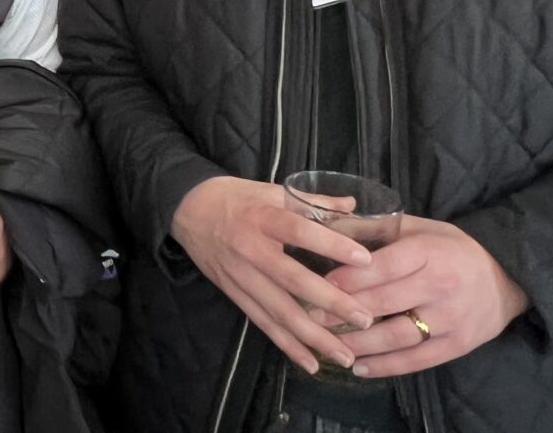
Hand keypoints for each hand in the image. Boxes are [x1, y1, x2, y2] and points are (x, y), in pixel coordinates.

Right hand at [171, 176, 376, 374]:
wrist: (187, 209)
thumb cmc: (234, 198)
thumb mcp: (269, 189)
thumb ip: (311, 200)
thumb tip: (353, 206)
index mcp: (261, 217)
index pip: (299, 230)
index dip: (331, 244)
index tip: (365, 260)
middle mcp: (250, 249)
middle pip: (293, 279)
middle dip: (331, 302)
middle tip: (365, 318)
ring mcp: (240, 275)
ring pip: (280, 310)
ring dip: (314, 336)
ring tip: (346, 354)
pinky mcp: (234, 294)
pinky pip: (263, 323)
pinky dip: (287, 345)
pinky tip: (312, 363)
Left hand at [328, 215, 529, 377]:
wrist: (507, 276)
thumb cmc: (451, 247)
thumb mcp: (417, 228)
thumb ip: (375, 228)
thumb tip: (328, 227)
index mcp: (428, 252)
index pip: (383, 266)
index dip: (350, 277)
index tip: (320, 284)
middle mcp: (440, 286)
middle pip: (385, 302)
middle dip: (344, 311)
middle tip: (311, 316)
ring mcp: (450, 319)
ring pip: (398, 336)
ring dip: (360, 343)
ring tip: (329, 345)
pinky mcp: (458, 345)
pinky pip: (417, 360)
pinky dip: (387, 366)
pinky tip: (360, 367)